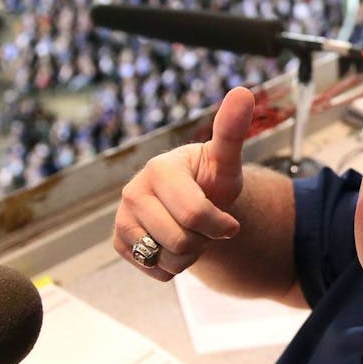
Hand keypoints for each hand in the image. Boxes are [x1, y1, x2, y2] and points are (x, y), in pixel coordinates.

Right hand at [113, 86, 254, 279]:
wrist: (195, 200)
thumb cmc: (212, 178)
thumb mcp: (226, 160)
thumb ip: (233, 131)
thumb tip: (243, 92)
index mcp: (159, 169)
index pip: (195, 216)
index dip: (220, 226)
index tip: (230, 222)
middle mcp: (132, 191)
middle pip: (181, 242)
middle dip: (204, 241)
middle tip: (205, 224)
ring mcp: (122, 218)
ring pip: (167, 260)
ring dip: (189, 256)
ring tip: (189, 232)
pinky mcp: (119, 242)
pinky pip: (155, 272)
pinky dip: (172, 267)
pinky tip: (173, 243)